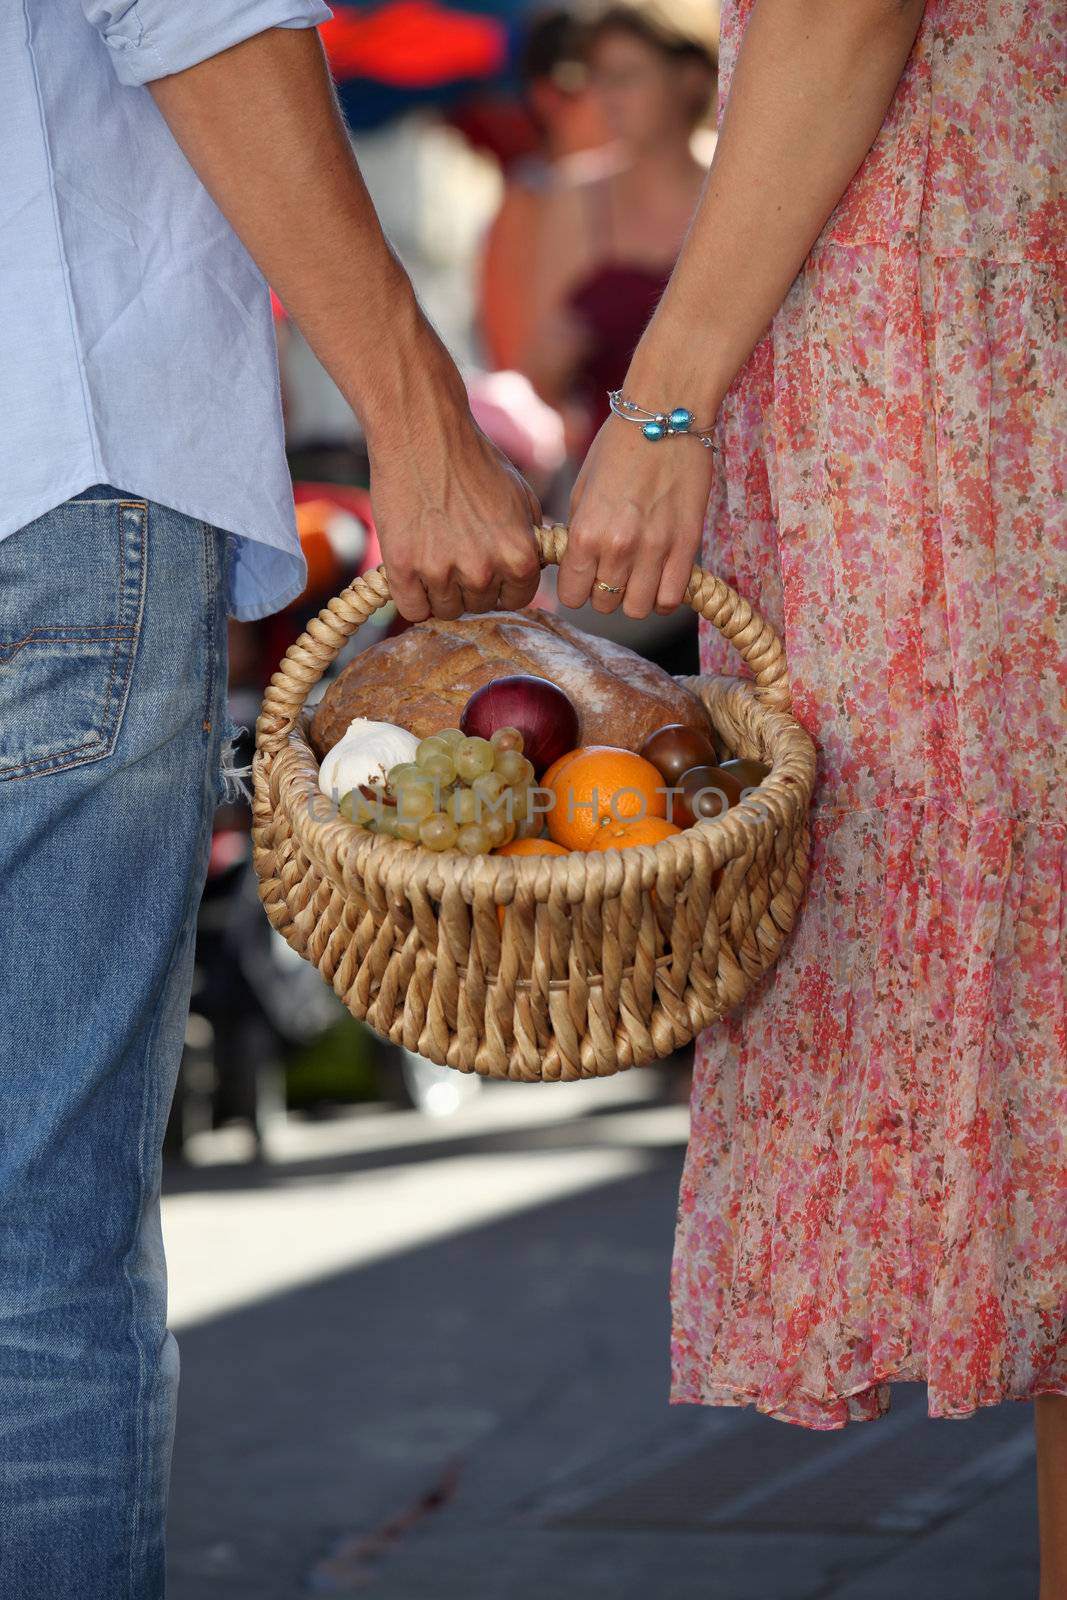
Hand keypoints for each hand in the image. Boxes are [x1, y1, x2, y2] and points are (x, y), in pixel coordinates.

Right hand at [370, 414, 541, 621]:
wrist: (424, 434)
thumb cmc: (474, 459)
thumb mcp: (521, 496)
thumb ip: (530, 538)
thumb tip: (533, 566)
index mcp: (519, 557)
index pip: (516, 599)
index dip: (502, 585)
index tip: (488, 570)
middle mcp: (483, 571)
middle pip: (478, 605)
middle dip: (470, 585)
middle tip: (455, 554)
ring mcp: (441, 572)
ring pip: (446, 609)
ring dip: (441, 591)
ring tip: (434, 555)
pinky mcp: (404, 569)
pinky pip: (413, 609)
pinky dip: (413, 597)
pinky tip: (414, 572)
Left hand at [558, 412, 714, 618]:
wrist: (665, 416)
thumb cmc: (618, 446)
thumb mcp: (583, 489)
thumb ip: (579, 533)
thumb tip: (575, 565)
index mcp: (585, 532)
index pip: (572, 596)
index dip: (577, 589)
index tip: (584, 576)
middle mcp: (618, 547)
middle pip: (604, 605)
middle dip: (605, 592)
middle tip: (613, 570)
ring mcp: (655, 549)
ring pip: (638, 609)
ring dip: (635, 597)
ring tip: (638, 574)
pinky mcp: (687, 545)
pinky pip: (672, 598)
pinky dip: (664, 595)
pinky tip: (661, 576)